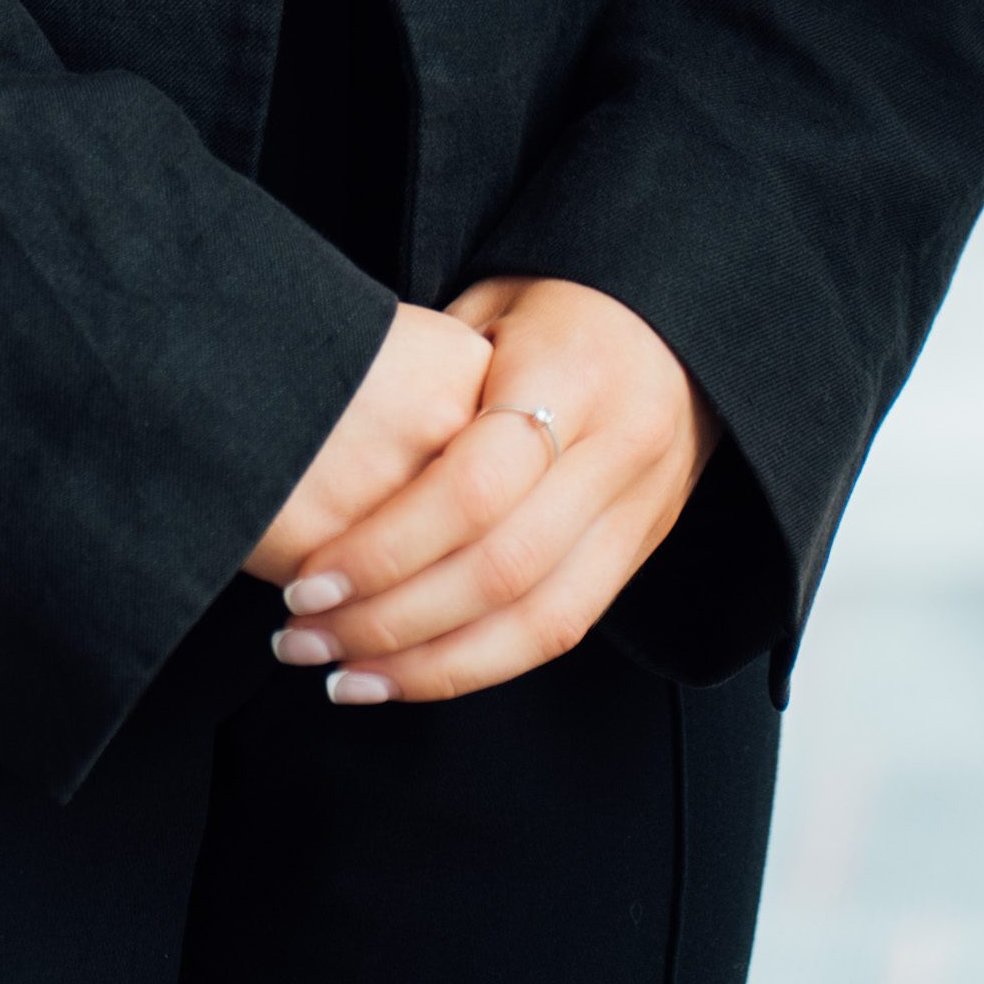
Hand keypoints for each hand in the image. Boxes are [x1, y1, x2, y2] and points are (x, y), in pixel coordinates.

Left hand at [268, 274, 714, 701]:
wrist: (678, 325)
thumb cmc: (560, 306)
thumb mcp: (490, 305)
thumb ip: (430, 374)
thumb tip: (333, 443)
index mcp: (572, 372)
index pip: (476, 485)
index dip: (388, 546)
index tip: (309, 579)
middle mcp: (617, 449)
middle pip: (502, 566)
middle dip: (394, 619)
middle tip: (305, 637)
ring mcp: (638, 510)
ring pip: (538, 620)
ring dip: (432, 665)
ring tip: (345, 678)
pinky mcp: (639, 553)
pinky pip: (563, 630)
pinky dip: (481, 665)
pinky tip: (410, 676)